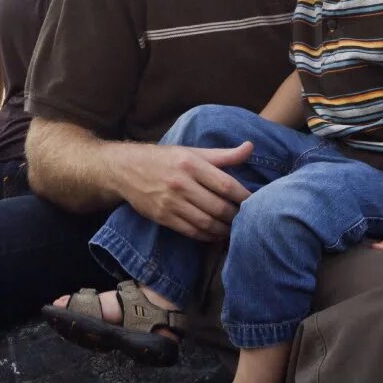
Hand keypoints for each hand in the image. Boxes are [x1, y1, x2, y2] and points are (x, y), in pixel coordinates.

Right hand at [119, 142, 253, 242]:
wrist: (126, 169)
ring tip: (235, 229)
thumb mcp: (191, 151)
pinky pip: (191, 232)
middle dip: (237, 216)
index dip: (244, 196)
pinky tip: (216, 234)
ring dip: (224, 229)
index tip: (257, 202)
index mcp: (190, 163)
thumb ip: (222, 155)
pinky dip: (208, 236)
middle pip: (218, 207)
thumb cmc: (164, 158)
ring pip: (206, 222)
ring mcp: (170, 202)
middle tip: (249, 219)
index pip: (225, 184)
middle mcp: (181, 183)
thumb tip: (250, 147)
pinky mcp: (163, 217)